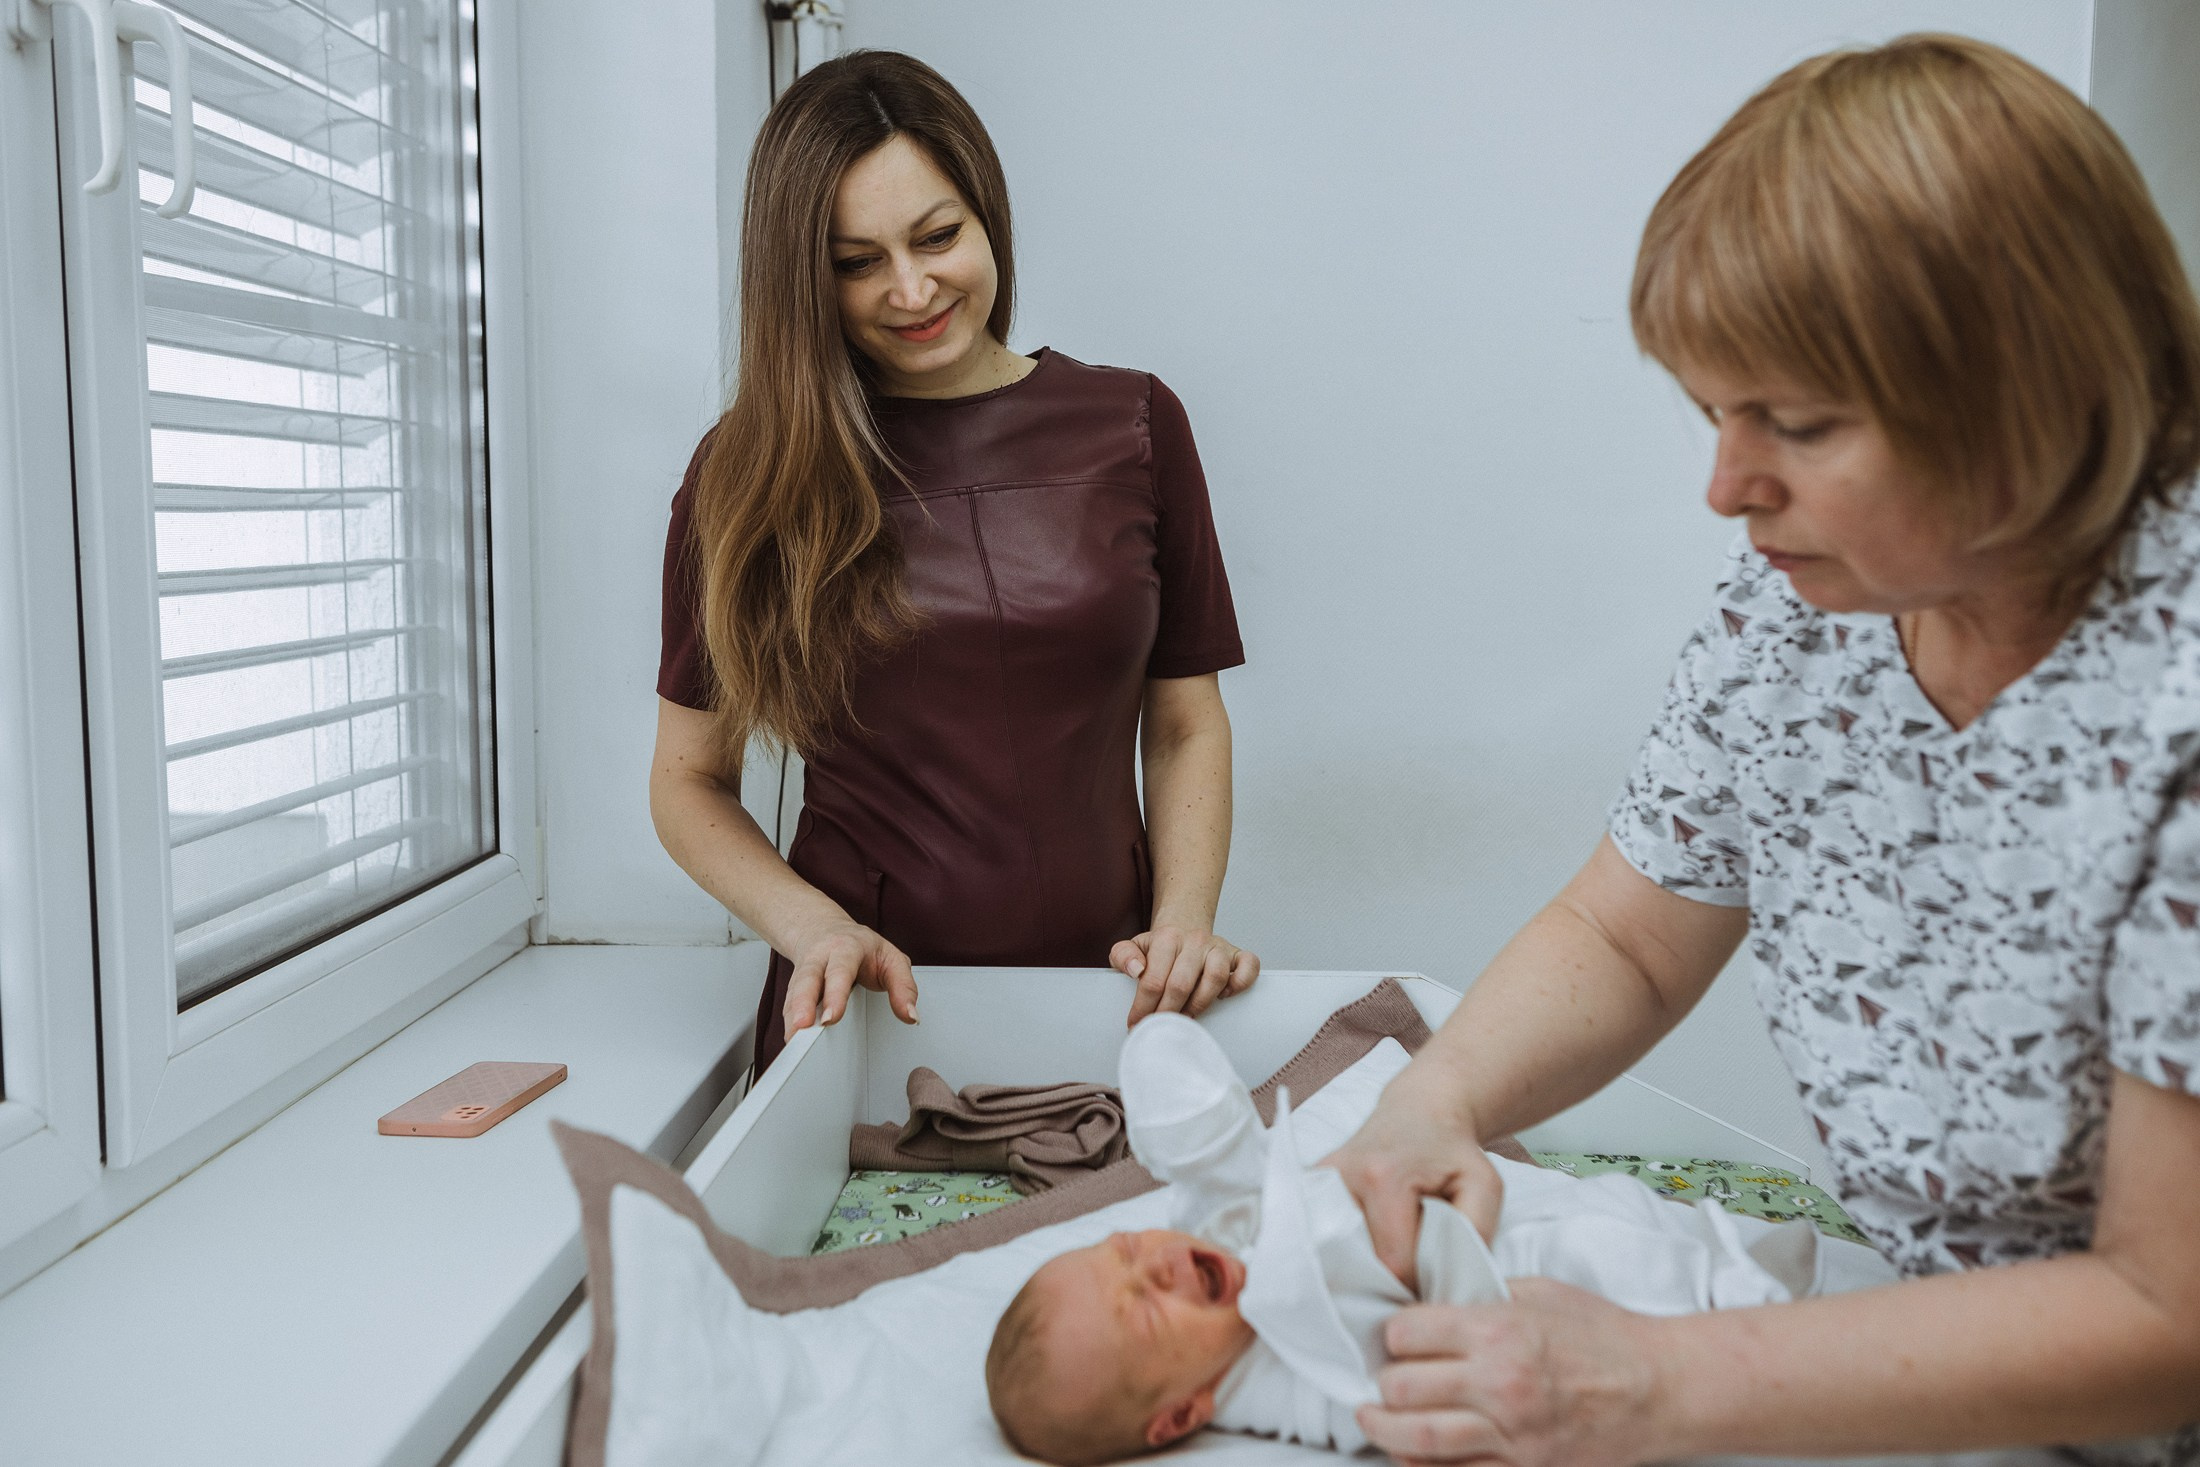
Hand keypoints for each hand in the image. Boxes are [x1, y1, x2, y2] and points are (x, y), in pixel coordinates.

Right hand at [781, 920, 917, 1032]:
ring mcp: (805, 971)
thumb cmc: (861, 947)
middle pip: (808, 979)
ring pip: (794, 992)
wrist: (825, 929)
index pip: (840, 970)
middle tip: (803, 1027)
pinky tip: (792, 1037)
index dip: (835, 994)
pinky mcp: (795, 987)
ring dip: (792, 1016)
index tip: (832, 1018)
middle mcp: (821, 957)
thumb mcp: (892, 958)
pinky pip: (789, 1003)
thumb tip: (910, 1016)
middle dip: (803, 1004)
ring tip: (794, 1040)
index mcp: (846, 948)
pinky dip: (789, 1020)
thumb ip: (903, 986)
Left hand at [1112, 925, 1258, 1023]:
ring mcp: (1218, 947)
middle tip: (1160, 1027)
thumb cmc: (1160, 946)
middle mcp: (1195, 940)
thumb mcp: (1133, 946)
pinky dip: (1239, 984)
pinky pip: (1248, 967)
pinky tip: (1223, 996)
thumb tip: (1136, 970)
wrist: (1184, 927)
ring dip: (1199, 1004)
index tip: (1137, 1024)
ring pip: (1215, 978)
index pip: (1153, 980)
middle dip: (1167, 1012)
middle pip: (1181, 984)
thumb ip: (1123, 956)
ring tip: (1186, 1016)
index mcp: (1166, 938)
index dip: (1143, 1007)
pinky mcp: (1237, 953)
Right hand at [1325, 1072, 1503, 1283]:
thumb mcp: (1485, 1186)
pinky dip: (1350, 1249)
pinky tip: (1371, 1242)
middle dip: (1391, 1278)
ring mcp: (1318, 1182)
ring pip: (1341, 1254)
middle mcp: (1339, 1178)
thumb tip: (1449, 1282)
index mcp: (1382, 1178)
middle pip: (1362, 1262)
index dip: (1420, 1281)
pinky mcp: (1311, 1186)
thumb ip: (1476, 1232)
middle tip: (1417, 1268)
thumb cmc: (1454, 1151)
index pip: (1395, 1263)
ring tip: (1396, 1251)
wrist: (1418, 1109)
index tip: (1436, 1276)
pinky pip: (1327, 1237)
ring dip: (1369, 1265)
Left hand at [1357, 1281, 1665, 1466]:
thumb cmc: (1605, 1336)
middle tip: (1380, 1380)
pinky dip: (1424, 1465)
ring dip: (1385, 1430)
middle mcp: (1499, 1383)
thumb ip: (1485, 1297)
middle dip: (1383, 1383)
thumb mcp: (1542, 1293)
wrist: (1660, 1388)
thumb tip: (1438, 1303)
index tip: (1395, 1338)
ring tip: (1374, 1419)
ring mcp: (1512, 1434)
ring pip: (1418, 1439)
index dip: (1394, 1334)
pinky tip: (1411, 1453)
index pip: (1409, 1333)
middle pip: (1402, 1388)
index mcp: (1499, 1331)